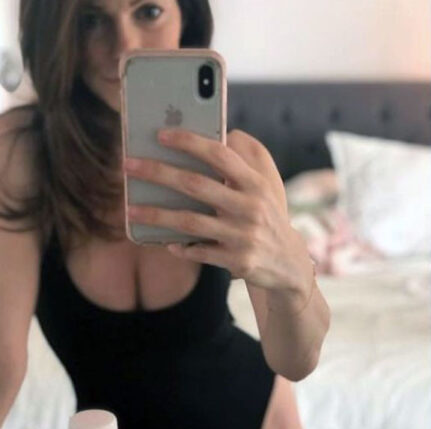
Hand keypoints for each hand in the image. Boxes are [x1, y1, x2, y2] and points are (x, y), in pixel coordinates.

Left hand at [124, 127, 310, 290]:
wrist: (288, 263)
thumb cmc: (268, 216)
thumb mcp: (266, 186)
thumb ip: (246, 161)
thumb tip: (220, 135)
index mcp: (256, 184)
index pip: (220, 154)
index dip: (189, 142)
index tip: (161, 135)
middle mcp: (249, 207)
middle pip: (195, 185)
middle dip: (158, 173)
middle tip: (128, 165)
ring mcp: (242, 236)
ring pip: (189, 222)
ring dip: (156, 215)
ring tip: (130, 211)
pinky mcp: (236, 261)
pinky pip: (199, 252)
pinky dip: (180, 247)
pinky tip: (165, 242)